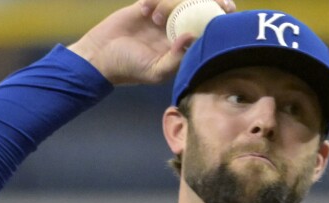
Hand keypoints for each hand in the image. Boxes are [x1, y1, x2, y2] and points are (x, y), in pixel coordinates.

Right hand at [68, 0, 236, 85]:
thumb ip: (176, 58)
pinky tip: (143, 9)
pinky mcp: (147, 5)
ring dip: (169, 3)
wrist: (100, 56)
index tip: (228, 10)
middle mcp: (176, 30)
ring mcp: (163, 17)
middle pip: (200, 8)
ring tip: (153, 18)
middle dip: (210, 0)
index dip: (220, 18)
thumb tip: (193, 38)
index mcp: (183, 47)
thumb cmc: (128, 68)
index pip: (208, 29)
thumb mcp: (155, 70)